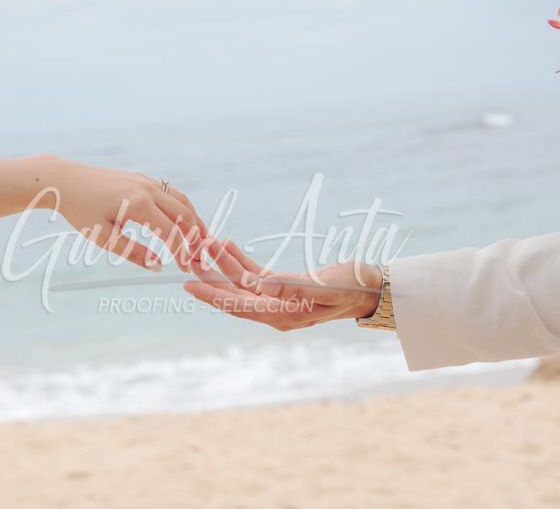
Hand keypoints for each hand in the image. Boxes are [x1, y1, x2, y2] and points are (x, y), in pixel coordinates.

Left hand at [39, 156, 205, 271]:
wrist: (65, 181)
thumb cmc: (80, 211)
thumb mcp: (104, 238)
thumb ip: (133, 252)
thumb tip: (158, 266)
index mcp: (138, 204)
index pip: (171, 231)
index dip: (182, 252)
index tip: (185, 268)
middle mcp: (147, 189)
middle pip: (185, 214)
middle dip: (195, 238)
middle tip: (198, 258)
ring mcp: (147, 181)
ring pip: (182, 201)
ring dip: (195, 221)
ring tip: (201, 241)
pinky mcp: (143, 178)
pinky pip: (172, 193)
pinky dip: (183, 209)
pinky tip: (184, 222)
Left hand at [184, 239, 381, 330]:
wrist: (370, 287)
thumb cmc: (352, 288)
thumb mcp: (324, 287)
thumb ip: (292, 288)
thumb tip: (258, 285)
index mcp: (283, 315)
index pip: (240, 306)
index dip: (213, 296)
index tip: (190, 285)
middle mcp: (276, 310)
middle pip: (234, 295)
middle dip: (211, 278)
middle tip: (188, 260)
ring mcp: (279, 298)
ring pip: (241, 283)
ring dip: (223, 265)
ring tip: (204, 245)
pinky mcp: (284, 286)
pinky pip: (255, 273)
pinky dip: (240, 260)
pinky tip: (226, 245)